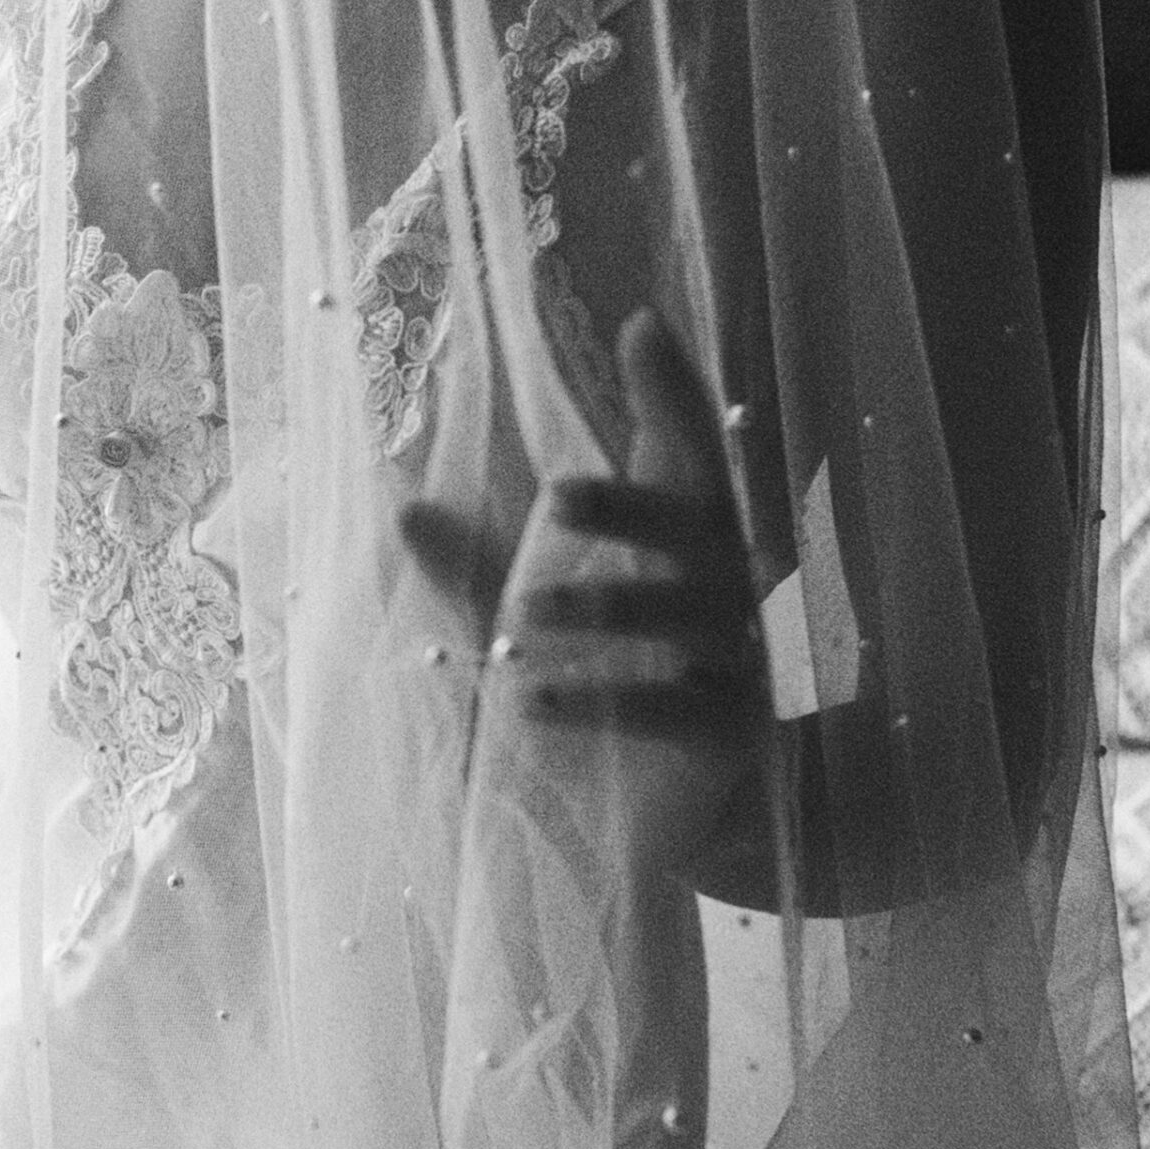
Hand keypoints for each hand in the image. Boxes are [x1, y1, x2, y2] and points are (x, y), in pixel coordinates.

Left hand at [400, 308, 768, 874]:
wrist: (647, 824)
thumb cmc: (593, 698)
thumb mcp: (520, 627)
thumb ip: (474, 570)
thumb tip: (405, 509)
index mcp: (685, 544)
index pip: (688, 452)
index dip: (672, 391)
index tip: (640, 324)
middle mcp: (729, 590)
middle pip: (698, 528)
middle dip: (631, 508)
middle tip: (556, 491)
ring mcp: (744, 661)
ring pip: (689, 618)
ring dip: (603, 612)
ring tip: (519, 618)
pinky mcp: (736, 733)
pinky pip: (678, 708)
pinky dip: (606, 702)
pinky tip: (530, 703)